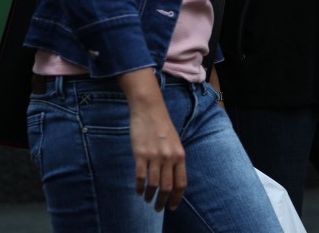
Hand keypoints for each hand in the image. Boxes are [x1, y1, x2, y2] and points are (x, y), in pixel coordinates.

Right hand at [118, 69, 186, 211]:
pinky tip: (138, 190)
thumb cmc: (162, 126)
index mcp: (180, 155)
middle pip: (167, 187)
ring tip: (146, 199)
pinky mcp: (140, 154)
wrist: (149, 109)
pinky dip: (139, 187)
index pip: (181, 183)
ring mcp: (154, 156)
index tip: (172, 206)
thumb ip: (175, 160)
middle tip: (157, 208)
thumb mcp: (175, 143)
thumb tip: (172, 181)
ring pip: (153, 185)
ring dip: (149, 196)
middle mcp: (169, 158)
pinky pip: (140, 177)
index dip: (177, 198)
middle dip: (162, 202)